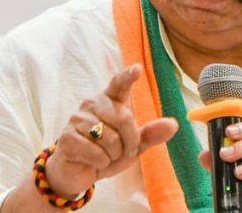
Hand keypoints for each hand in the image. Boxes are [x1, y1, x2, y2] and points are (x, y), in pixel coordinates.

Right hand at [46, 64, 178, 197]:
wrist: (78, 172)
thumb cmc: (107, 153)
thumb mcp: (133, 146)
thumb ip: (150, 134)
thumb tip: (174, 124)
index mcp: (110, 101)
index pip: (119, 84)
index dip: (128, 76)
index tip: (137, 69)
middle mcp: (92, 104)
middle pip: (124, 118)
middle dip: (129, 142)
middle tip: (120, 151)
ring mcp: (77, 119)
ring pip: (110, 138)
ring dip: (113, 155)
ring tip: (104, 155)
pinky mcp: (67, 137)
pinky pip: (96, 152)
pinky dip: (100, 162)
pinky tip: (92, 160)